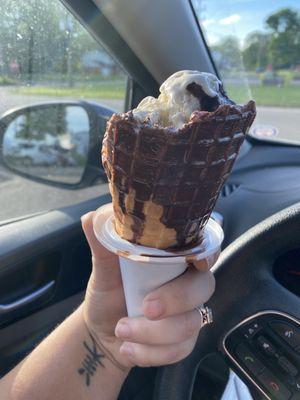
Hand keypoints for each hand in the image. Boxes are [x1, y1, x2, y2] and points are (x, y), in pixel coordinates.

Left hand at [81, 211, 214, 368]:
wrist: (102, 330)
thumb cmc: (109, 291)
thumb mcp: (103, 268)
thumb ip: (102, 244)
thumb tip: (91, 218)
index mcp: (173, 258)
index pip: (203, 248)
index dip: (206, 254)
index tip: (196, 262)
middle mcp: (187, 282)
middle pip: (204, 286)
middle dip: (175, 299)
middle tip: (146, 307)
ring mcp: (188, 311)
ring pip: (191, 323)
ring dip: (154, 333)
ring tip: (121, 329)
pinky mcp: (184, 339)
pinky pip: (181, 348)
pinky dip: (150, 353)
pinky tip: (128, 348)